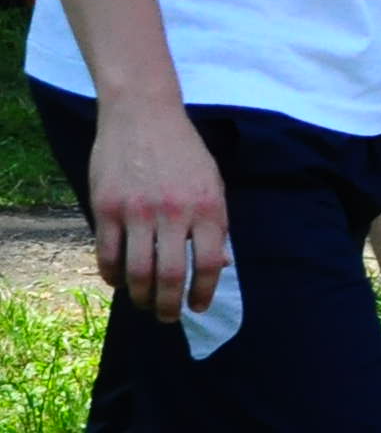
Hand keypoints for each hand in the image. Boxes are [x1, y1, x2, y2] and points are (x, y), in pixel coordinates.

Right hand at [84, 93, 224, 322]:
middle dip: (170, 305)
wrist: (143, 115)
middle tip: (169, 318)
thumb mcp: (213, 184)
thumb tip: (221, 265)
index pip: (210, 264)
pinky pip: (107, 254)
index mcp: (208, 208)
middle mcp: (174, 213)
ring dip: (141, 296)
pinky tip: (118, 281)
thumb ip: (217, 224)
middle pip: (171, 275)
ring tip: (144, 304)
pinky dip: (112, 275)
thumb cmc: (184, 152)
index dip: (204, 292)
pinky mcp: (106, 208)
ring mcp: (137, 211)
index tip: (198, 307)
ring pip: (137, 271)